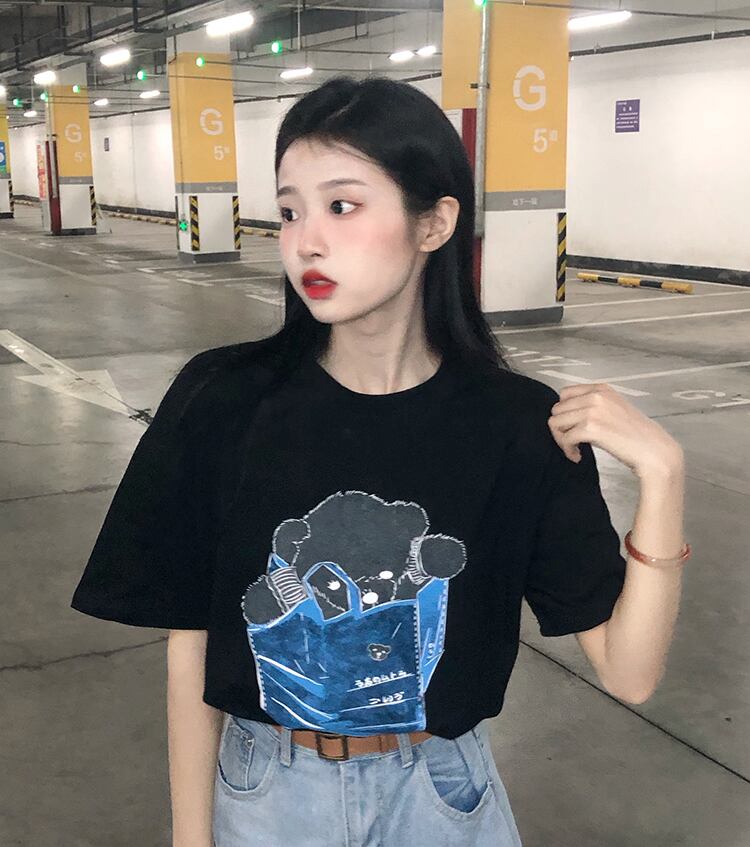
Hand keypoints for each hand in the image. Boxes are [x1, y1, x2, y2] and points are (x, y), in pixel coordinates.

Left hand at [547, 383, 683, 478]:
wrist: (654, 451)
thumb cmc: (636, 435)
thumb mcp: (614, 409)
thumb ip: (593, 405)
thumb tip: (566, 414)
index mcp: (601, 389)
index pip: (564, 394)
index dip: (565, 413)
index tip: (572, 426)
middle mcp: (596, 396)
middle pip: (557, 409)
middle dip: (561, 427)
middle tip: (573, 441)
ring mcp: (593, 411)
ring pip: (556, 423)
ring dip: (562, 439)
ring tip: (575, 449)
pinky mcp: (591, 428)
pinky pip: (564, 439)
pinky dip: (568, 450)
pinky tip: (578, 457)